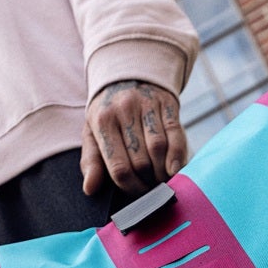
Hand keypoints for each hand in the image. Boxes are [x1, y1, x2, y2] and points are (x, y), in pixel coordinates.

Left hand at [81, 81, 187, 199]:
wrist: (126, 75)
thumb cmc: (108, 113)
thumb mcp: (92, 133)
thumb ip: (91, 162)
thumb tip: (90, 188)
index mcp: (102, 121)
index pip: (118, 167)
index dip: (131, 187)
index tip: (137, 193)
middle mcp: (124, 110)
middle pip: (140, 161)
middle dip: (148, 181)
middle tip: (150, 187)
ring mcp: (147, 104)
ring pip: (158, 149)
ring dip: (163, 171)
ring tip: (161, 179)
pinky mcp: (167, 102)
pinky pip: (175, 134)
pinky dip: (178, 155)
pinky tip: (175, 168)